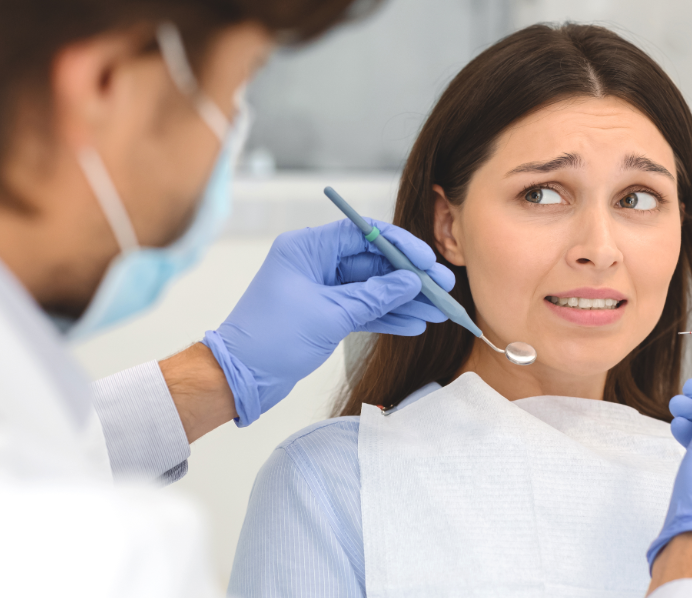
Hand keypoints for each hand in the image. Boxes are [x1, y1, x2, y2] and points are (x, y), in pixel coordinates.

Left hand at [203, 218, 454, 426]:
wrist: (240, 377)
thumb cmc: (272, 338)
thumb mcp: (330, 315)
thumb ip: (374, 296)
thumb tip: (412, 282)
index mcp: (307, 249)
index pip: (362, 234)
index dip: (399, 245)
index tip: (427, 261)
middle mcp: (314, 263)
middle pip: (372, 262)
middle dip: (408, 277)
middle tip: (442, 288)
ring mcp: (320, 289)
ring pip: (371, 288)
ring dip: (403, 300)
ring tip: (436, 311)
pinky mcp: (324, 314)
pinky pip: (362, 308)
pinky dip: (386, 316)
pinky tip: (414, 324)